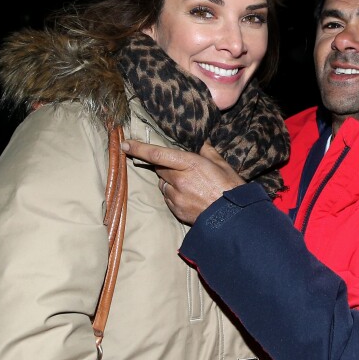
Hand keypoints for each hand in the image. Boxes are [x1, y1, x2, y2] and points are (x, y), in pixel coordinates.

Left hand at [121, 140, 243, 224]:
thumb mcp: (221, 165)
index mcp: (189, 164)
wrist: (233, 217)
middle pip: (159, 168)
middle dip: (164, 165)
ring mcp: (176, 196)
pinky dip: (173, 194)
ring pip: (163, 184)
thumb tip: (201, 142)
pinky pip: (168, 198)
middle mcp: (179, 179)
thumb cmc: (230, 188)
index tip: (125, 144)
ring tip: (189, 185)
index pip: (157, 154)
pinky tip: (189, 196)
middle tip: (179, 167)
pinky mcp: (176, 210)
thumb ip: (207, 151)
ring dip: (169, 181)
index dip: (139, 148)